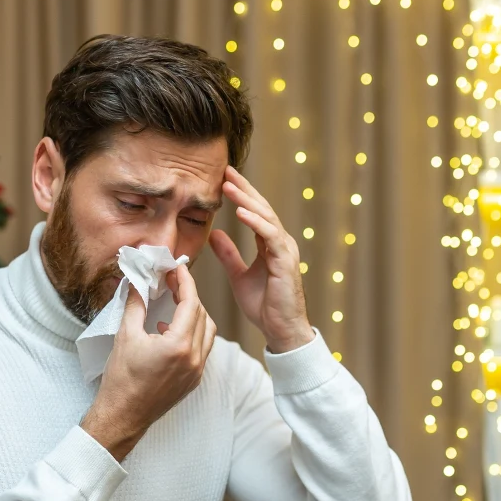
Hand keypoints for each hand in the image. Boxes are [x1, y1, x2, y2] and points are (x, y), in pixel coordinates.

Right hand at [80, 262, 217, 460]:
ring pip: (208, 332)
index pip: (191, 303)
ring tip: (174, 305)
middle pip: (202, 315)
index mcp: (179, 346)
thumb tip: (138, 283)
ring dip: (194, 314)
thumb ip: (135, 304)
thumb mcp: (125, 336)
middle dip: (189, 295)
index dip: (186, 282)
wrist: (123, 415)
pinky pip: (202, 349)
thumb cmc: (121, 380)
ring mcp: (196, 371)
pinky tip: (170, 331)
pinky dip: (192, 334)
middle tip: (172, 283)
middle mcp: (194, 358)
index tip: (177, 269)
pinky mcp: (193, 380)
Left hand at [209, 165, 313, 353]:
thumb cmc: (264, 306)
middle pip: (262, 208)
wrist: (281, 330)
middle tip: (226, 171)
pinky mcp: (285, 261)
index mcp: (270, 244)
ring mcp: (285, 250)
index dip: (241, 195)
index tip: (224, 179)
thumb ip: (228, 254)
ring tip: (229, 185)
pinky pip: (270, 236)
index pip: (255, 212)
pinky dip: (256, 222)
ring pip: (266, 217)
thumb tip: (215, 233)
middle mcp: (280, 243)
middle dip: (244, 189)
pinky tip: (241, 211)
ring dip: (247, 200)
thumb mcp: (239, 276)